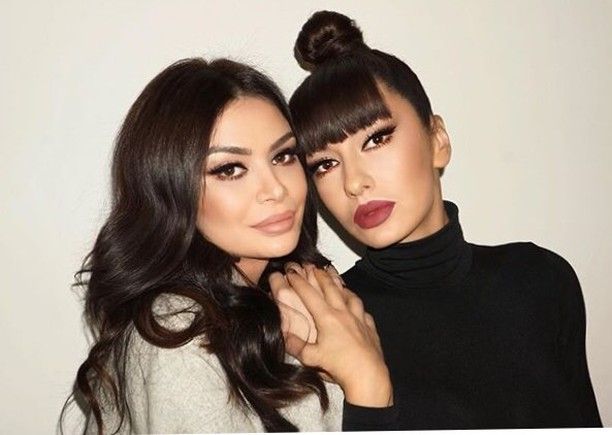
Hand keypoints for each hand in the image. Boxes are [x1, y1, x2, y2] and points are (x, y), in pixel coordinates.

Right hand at [271, 265, 391, 406]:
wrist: (367, 375)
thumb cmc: (339, 366)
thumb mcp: (310, 358)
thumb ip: (295, 345)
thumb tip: (283, 335)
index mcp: (327, 318)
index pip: (310, 294)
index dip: (299, 282)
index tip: (291, 273)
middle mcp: (343, 313)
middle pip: (330, 288)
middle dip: (320, 276)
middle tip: (313, 267)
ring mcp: (359, 318)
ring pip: (349, 295)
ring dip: (341, 285)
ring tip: (336, 280)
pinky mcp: (370, 327)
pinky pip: (363, 310)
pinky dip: (357, 305)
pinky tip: (355, 306)